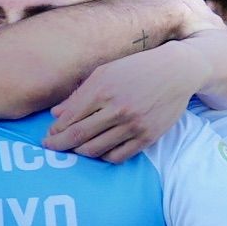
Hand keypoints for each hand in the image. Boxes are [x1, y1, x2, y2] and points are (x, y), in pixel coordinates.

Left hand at [39, 30, 226, 160]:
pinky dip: (103, 157)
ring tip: (75, 148)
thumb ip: (79, 94)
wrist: (177, 71)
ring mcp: (133, 125)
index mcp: (102, 89)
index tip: (49, 135)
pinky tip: (99, 150)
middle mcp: (117, 109)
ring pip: (95, 150)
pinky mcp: (147, 137)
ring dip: (80, 152)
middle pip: (78, 137)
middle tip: (51, 148)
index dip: (55, 131)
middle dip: (59, 145)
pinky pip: (117, 157)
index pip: (69, 119)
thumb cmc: (137, 68)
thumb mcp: (105, 72)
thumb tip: (56, 115)